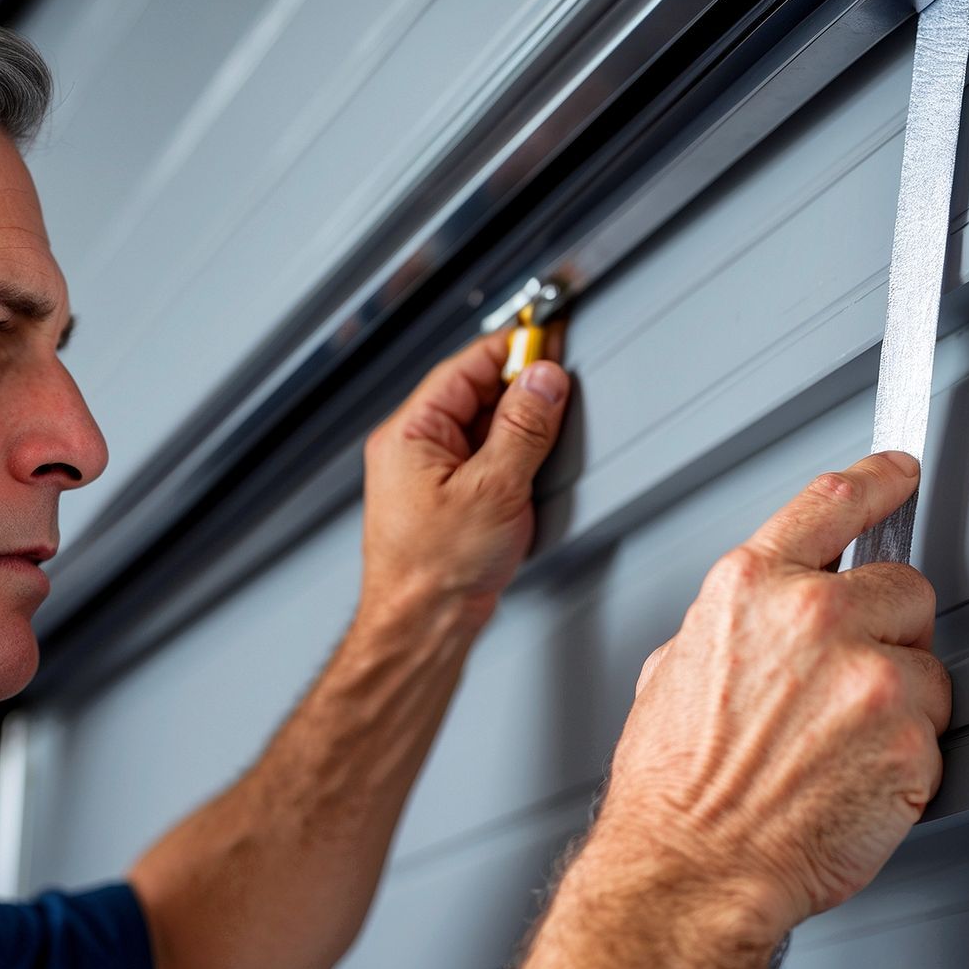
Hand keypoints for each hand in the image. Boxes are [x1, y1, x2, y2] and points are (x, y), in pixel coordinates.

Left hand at [360, 331, 568, 621]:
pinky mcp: (446, 496)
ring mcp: (428, 472)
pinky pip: (483, 456)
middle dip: (520, 390)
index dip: (512, 350)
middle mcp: (412, 446)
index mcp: (409, 432)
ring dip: (518, 426)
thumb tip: (543, 380)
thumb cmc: (434, 570)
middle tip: (559, 394)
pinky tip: (528, 471)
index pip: (466, 366)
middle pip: (475, 392)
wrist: (420, 625)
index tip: (549, 343)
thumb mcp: (493, 489)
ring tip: (544, 441)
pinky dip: (511, 455)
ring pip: (483, 425)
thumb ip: (523, 428)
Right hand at [595, 452, 950, 936]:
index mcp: (750, 587)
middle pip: (902, 588)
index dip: (877, 481)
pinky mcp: (910, 738)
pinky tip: (852, 774)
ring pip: (927, 663)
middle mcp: (813, 616)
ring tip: (835, 741)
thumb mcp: (678, 664)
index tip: (898, 473)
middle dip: (884, 629)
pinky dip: (905, 752)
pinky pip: (934, 728)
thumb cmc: (675, 784)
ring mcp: (870, 675)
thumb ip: (742, 619)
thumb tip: (776, 610)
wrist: (693, 865)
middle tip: (842, 683)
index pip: (834, 503)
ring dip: (898, 696)